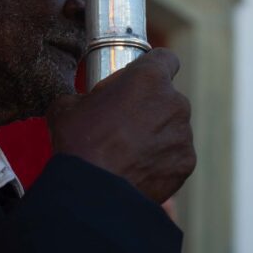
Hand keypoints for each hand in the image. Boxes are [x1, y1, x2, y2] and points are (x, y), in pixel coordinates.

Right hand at [46, 49, 194, 202]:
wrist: (94, 193)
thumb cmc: (80, 143)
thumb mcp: (66, 106)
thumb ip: (85, 95)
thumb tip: (82, 101)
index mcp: (148, 78)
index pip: (165, 58)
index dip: (152, 67)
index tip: (139, 80)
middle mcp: (174, 101)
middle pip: (168, 96)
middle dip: (150, 105)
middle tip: (124, 122)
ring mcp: (183, 134)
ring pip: (173, 126)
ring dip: (156, 133)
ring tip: (128, 151)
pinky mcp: (186, 163)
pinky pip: (175, 154)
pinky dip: (161, 159)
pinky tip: (137, 168)